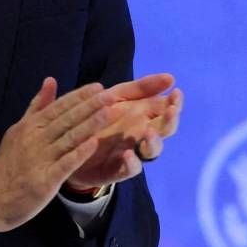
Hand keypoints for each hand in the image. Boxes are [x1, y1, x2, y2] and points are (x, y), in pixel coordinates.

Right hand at [0, 79, 112, 240]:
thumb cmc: (8, 164)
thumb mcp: (18, 131)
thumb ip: (37, 107)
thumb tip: (50, 80)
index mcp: (29, 126)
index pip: (58, 107)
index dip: (79, 97)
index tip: (98, 87)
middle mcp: (34, 139)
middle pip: (66, 120)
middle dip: (89, 106)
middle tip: (111, 95)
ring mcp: (39, 160)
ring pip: (68, 138)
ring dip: (90, 125)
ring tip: (109, 113)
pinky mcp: (43, 181)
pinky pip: (64, 164)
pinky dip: (79, 153)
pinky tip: (94, 144)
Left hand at [64, 75, 182, 194]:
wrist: (70, 144)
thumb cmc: (98, 117)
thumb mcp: (117, 96)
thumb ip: (141, 88)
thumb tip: (171, 77)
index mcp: (144, 115)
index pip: (167, 109)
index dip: (175, 102)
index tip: (176, 92)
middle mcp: (142, 134)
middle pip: (165, 130)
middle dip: (170, 120)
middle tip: (171, 110)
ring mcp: (133, 152)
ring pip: (152, 151)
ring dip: (154, 142)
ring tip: (149, 132)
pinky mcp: (118, 169)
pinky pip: (130, 169)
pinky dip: (132, 162)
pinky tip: (128, 154)